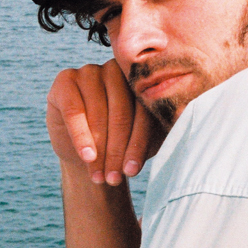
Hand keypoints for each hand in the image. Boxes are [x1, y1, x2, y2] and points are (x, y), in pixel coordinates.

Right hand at [47, 59, 165, 184]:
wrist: (86, 150)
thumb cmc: (121, 143)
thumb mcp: (142, 140)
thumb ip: (158, 132)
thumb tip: (181, 130)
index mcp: (142, 79)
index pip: (144, 112)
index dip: (138, 144)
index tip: (133, 172)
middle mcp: (116, 69)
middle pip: (122, 113)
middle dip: (118, 151)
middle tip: (115, 178)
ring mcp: (89, 71)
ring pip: (99, 113)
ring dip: (100, 150)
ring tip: (100, 176)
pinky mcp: (65, 80)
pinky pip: (74, 110)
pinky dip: (81, 136)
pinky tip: (87, 157)